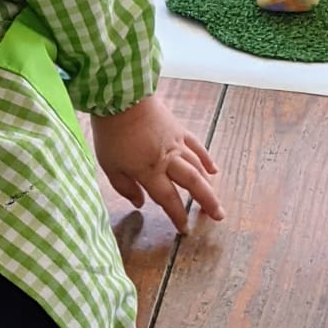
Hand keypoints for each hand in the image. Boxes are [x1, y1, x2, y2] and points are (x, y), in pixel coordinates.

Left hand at [91, 95, 223, 233]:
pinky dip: (206, 159)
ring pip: (198, 167)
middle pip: (193, 184)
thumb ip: (124, 187)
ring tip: (215, 200)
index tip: (185, 229)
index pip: (168, 199)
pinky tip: (213, 170)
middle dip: (207, 202)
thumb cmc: (111, 133)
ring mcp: (176, 143)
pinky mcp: (178, 129)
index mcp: (149, 171)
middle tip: (218, 217)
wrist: (121, 97)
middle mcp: (167, 160)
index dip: (177, 216)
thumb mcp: (109, 165)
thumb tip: (140, 204)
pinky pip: (197, 146)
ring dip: (209, 185)